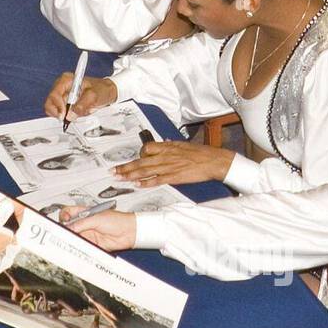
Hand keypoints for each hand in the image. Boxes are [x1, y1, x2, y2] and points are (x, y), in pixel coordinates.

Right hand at [43, 73, 116, 119]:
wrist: (107, 92)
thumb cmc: (102, 89)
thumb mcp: (94, 96)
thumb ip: (81, 105)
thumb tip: (70, 115)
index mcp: (66, 80)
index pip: (54, 94)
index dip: (57, 106)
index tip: (64, 115)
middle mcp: (62, 87)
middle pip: (50, 102)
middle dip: (58, 112)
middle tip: (67, 118)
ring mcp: (63, 95)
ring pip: (53, 109)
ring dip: (63, 115)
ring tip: (75, 114)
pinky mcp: (65, 103)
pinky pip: (60, 112)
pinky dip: (66, 116)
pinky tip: (74, 114)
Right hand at [60, 209, 135, 251]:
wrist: (129, 232)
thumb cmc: (118, 220)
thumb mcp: (96, 219)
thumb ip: (81, 224)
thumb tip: (69, 227)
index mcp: (85, 213)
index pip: (69, 213)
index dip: (64, 216)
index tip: (63, 220)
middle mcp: (85, 224)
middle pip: (70, 227)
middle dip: (66, 230)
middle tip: (65, 233)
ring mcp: (89, 234)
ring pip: (75, 238)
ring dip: (72, 240)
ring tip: (72, 241)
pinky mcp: (93, 244)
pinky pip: (83, 247)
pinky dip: (80, 248)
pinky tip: (79, 247)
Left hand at [115, 140, 233, 185]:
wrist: (214, 161)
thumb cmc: (201, 153)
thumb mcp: (184, 145)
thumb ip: (172, 146)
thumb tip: (165, 143)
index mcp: (168, 146)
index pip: (147, 148)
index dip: (137, 155)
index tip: (130, 161)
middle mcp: (166, 155)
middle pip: (141, 161)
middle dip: (125, 167)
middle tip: (113, 171)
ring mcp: (170, 166)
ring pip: (146, 170)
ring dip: (131, 175)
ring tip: (119, 178)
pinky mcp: (175, 176)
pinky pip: (158, 179)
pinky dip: (146, 182)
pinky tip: (137, 185)